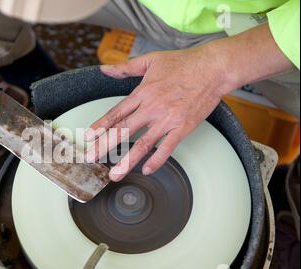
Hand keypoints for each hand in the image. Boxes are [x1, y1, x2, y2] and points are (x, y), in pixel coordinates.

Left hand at [86, 24, 294, 181]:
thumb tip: (104, 69)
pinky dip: (157, 160)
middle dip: (104, 146)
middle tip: (90, 158)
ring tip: (115, 174)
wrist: (213, 68)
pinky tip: (146, 170)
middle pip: (123, 131)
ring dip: (127, 161)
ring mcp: (167, 119)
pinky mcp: (183, 127)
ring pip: (143, 144)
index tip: (88, 137)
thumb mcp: (150, 60)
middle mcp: (152, 108)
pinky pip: (167, 148)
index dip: (100, 126)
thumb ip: (125, 67)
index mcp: (142, 92)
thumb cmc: (183, 63)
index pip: (116, 113)